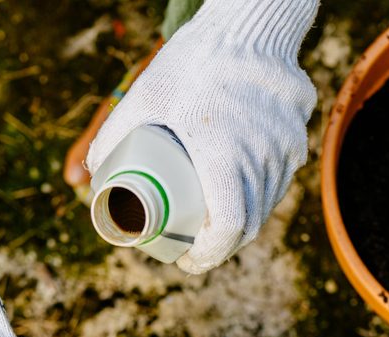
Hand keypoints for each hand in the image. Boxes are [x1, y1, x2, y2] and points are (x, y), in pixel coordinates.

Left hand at [86, 0, 319, 274]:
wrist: (249, 24)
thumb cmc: (193, 60)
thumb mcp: (145, 94)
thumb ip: (113, 134)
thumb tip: (92, 176)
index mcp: (225, 157)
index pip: (226, 229)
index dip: (207, 255)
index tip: (188, 262)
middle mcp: (262, 159)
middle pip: (248, 226)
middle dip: (221, 247)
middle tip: (194, 249)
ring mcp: (285, 150)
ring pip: (266, 206)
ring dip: (242, 224)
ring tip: (214, 225)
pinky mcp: (297, 139)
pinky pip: (280, 181)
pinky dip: (259, 196)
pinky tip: (240, 194)